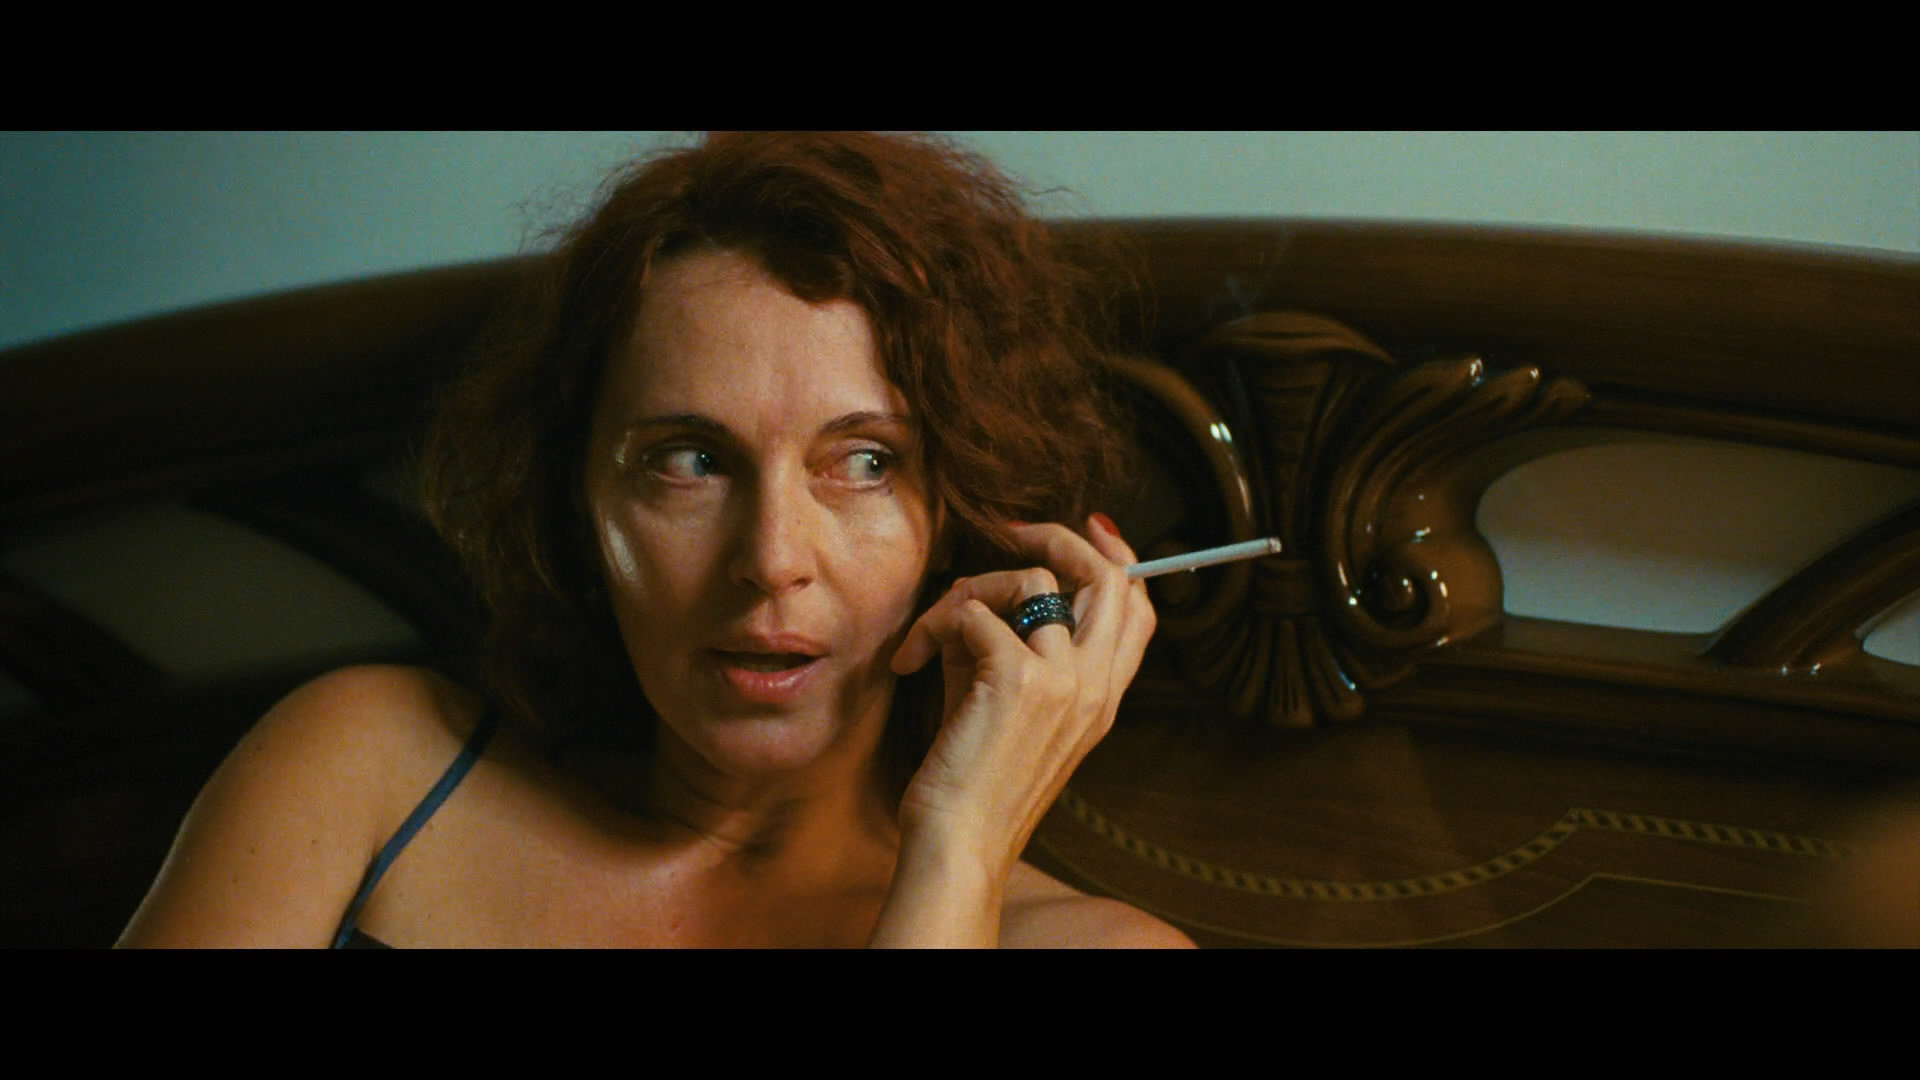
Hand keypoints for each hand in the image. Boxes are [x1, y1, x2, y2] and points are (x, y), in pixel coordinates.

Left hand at [888, 513, 1156, 877]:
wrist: (958, 845)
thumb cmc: (971, 783)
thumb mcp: (1005, 709)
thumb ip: (1010, 650)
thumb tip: (981, 596)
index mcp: (1102, 697)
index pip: (1138, 607)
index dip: (1117, 557)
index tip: (1085, 528)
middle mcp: (1096, 685)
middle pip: (1110, 576)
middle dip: (1058, 539)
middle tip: (1010, 533)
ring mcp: (1063, 681)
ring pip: (1033, 581)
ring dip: (971, 589)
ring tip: (933, 631)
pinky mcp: (1018, 679)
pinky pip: (974, 610)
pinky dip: (934, 625)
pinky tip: (912, 663)